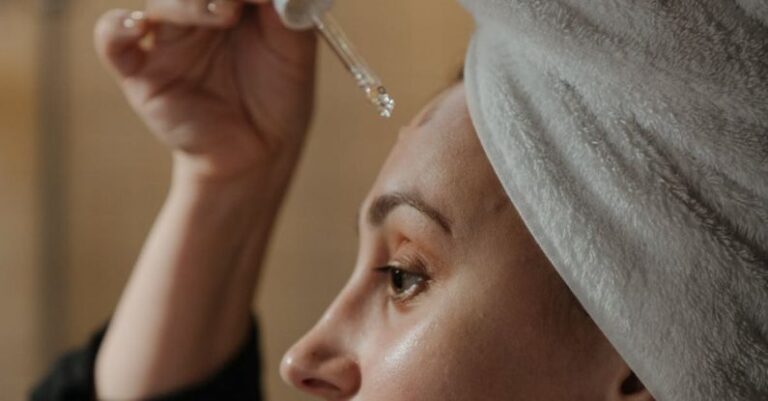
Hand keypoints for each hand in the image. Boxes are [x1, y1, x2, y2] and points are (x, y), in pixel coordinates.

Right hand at [94, 0, 316, 181]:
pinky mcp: (140, 71)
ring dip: (190, 2)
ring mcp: (164, 38)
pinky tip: (137, 27)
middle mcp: (193, 11)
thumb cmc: (278, 95)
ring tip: (228, 15)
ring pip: (159, 1)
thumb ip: (285, 9)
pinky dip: (117, 27)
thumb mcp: (295, 47)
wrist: (261, 149)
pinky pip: (112, 37)